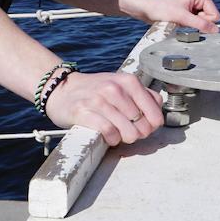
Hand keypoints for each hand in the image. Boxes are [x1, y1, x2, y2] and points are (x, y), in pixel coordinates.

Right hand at [43, 70, 163, 146]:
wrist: (62, 89)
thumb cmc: (96, 90)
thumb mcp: (122, 85)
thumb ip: (143, 96)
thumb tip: (157, 117)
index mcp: (128, 81)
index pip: (155, 111)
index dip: (153, 125)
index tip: (145, 127)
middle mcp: (115, 89)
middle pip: (143, 125)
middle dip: (138, 133)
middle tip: (128, 131)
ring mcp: (99, 100)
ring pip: (129, 132)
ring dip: (125, 138)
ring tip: (118, 133)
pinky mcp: (84, 112)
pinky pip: (110, 133)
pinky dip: (112, 139)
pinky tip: (108, 136)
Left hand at [121, 0, 219, 32]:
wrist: (145, 7)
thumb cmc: (160, 7)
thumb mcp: (182, 18)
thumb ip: (201, 24)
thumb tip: (216, 30)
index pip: (215, 15)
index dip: (204, 21)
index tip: (189, 18)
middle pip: (210, 17)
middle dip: (197, 22)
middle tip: (182, 18)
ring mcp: (194, 1)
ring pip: (203, 20)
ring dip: (192, 23)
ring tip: (179, 18)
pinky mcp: (188, 7)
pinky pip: (196, 20)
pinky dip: (188, 23)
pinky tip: (178, 19)